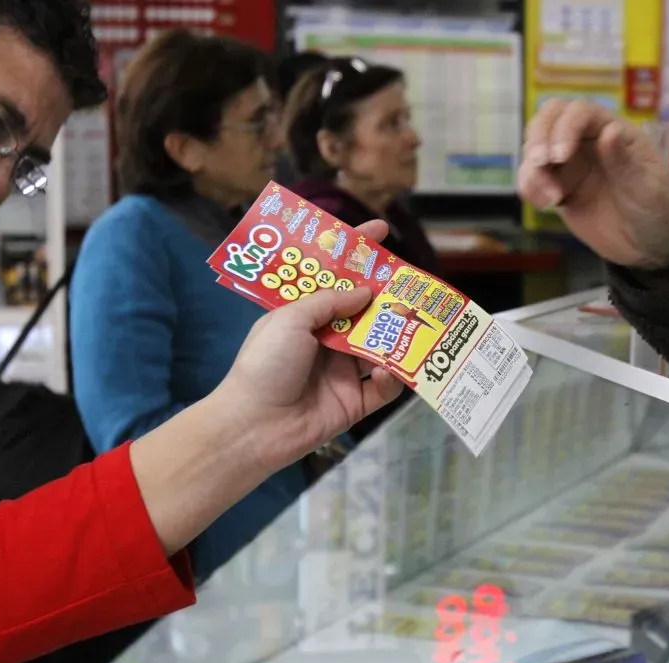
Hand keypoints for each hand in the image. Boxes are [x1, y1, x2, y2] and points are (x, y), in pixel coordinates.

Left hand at [213, 220, 402, 473]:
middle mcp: (327, 340)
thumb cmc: (265, 364)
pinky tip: (389, 369)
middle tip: (412, 286)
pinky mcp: (356, 402)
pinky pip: (384, 386)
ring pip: (380, 347)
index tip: (381, 231)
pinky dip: (392, 376)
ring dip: (397, 337)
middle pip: (365, 312)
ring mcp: (343, 371)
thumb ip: (330, 301)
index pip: (335, 278)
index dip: (356, 253)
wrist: (255, 425)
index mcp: (306, 316)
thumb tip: (367, 290)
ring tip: (413, 325)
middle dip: (388, 298)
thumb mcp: (290, 319)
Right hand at [518, 99, 668, 270]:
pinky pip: (531, 178)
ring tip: (550, 199)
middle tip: (541, 164)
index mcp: (614, 131)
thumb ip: (625, 162)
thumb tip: (608, 130)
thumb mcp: (647, 189)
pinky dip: (528, 187)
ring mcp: (570, 164)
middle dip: (538, 138)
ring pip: (534, 147)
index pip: (580, 112)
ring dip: (532, 169)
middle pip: (549, 118)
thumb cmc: (658, 212)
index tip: (560, 156)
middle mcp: (587, 141)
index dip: (565, 127)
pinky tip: (544, 204)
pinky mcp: (557, 187)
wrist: (651, 248)